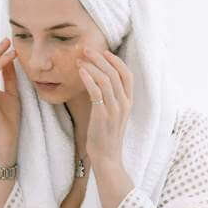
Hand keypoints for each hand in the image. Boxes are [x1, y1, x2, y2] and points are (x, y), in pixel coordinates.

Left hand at [76, 47, 133, 164]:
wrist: (107, 157)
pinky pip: (97, 92)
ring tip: (79, 60)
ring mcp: (115, 109)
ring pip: (106, 80)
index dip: (116, 61)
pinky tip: (81, 72)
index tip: (104, 52)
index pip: (127, 75)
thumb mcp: (112, 114)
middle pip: (115, 73)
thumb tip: (96, 82)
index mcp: (128, 102)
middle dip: (100, 59)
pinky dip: (88, 79)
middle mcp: (124, 104)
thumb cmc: (105, 136)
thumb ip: (109, 99)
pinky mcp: (103, 115)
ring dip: (92, 66)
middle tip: (86, 49)